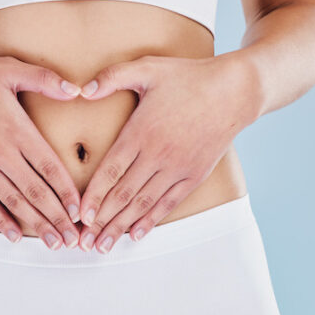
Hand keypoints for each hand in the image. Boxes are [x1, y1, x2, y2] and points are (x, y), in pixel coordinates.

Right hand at [0, 53, 83, 249]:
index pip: (50, 167)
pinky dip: (0, 220)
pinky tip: (14, 235)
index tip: (80, 211)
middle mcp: (0, 152)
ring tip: (53, 243)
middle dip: (57, 218)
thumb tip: (76, 89)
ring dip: (35, 224)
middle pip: (36, 192)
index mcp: (16, 129)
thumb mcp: (8, 68)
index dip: (67, 192)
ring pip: (13, 201)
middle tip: (74, 240)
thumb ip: (44, 79)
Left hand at [74, 53, 259, 252]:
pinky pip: (168, 202)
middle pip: (124, 194)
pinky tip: (136, 234)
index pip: (111, 171)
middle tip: (83, 242)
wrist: (235, 91)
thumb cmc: (188, 77)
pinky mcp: (194, 175)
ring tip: (103, 246)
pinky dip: (151, 220)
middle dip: (101, 221)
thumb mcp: (148, 68)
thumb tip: (82, 89)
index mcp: (141, 131)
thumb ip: (112, 77)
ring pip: (144, 203)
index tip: (80, 215)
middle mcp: (158, 154)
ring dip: (121, 226)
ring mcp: (177, 167)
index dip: (93, 196)